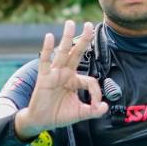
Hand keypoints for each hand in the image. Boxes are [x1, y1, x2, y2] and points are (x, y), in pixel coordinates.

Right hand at [14, 20, 108, 139]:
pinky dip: (47, 49)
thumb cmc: (59, 114)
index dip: (96, 92)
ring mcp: (54, 74)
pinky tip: (49, 37)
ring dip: (67, 38)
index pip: (90, 80)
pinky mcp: (44, 78)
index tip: (97, 105)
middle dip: (84, 39)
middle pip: (77, 53)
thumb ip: (93, 111)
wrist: (41, 121)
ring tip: (70, 23)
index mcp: (74, 81)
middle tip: (90, 24)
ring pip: (62, 52)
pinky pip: (45, 61)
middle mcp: (65, 73)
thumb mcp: (79, 113)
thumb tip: (105, 107)